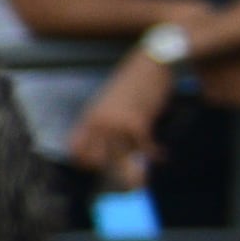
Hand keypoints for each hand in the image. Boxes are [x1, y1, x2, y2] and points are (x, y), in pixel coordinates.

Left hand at [68, 61, 166, 189]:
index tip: (101, 169)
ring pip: (120, 160)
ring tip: (144, 177)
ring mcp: (117, 124)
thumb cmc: (133, 83)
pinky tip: (163, 155)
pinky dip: (156, 155)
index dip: (86, 164)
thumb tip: (106, 145)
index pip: (76, 150)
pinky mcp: (137, 124)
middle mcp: (99, 123)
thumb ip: (104, 122)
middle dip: (110, 172)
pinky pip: (145, 149)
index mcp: (89, 117)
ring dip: (135, 171)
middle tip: (125, 175)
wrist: (151, 64)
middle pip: (96, 161)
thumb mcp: (108, 102)